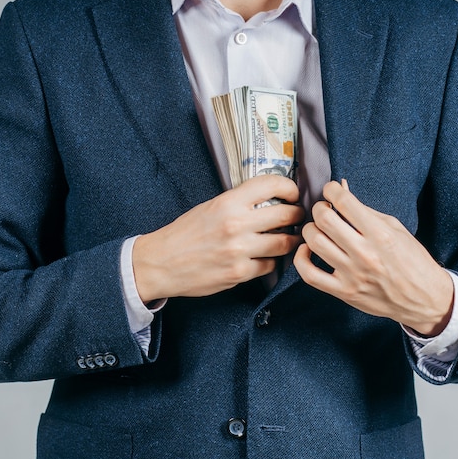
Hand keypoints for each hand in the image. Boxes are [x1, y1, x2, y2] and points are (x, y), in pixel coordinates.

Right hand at [133, 175, 303, 300]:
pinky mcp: (239, 273)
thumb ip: (239, 202)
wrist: (161, 262)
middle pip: (287, 215)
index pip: (272, 185)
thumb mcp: (210, 206)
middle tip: (295, 216)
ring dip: (289, 240)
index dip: (290, 188)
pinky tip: (263, 257)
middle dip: (296, 215)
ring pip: (284, 243)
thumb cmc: (185, 233)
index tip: (292, 194)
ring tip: (285, 237)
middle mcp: (237, 224)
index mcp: (229, 202)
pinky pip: (270, 265)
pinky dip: (270, 261)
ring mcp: (239, 251)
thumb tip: (271, 198)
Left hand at [294, 180, 453, 335]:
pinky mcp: (344, 292)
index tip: (331, 190)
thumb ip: (366, 211)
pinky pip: (309, 274)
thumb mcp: (396, 228)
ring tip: (318, 229)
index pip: (345, 202)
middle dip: (320, 208)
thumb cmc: (412, 261)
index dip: (332, 190)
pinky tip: (307, 250)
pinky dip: (301, 259)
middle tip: (324, 209)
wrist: (425, 299)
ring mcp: (352, 274)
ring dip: (311, 230)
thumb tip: (342, 190)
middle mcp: (365, 254)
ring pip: (314, 243)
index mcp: (381, 235)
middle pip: (325, 220)